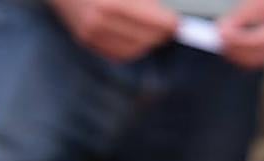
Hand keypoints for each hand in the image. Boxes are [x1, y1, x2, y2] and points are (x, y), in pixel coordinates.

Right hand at [50, 0, 178, 61]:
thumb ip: (144, 0)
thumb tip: (165, 15)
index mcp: (112, 2)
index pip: (152, 21)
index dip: (169, 23)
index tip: (177, 22)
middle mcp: (100, 19)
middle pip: (144, 38)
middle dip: (161, 34)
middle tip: (170, 27)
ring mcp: (90, 33)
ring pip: (132, 49)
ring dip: (147, 43)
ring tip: (155, 33)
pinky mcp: (85, 40)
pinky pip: (116, 53)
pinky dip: (131, 49)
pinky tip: (137, 39)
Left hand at [218, 0, 263, 67]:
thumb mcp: (259, 0)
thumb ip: (240, 17)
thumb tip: (221, 31)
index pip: (257, 41)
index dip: (237, 40)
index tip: (221, 33)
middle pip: (254, 56)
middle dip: (234, 49)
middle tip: (217, 37)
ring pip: (253, 59)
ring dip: (234, 52)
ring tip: (221, 37)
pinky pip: (255, 56)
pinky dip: (240, 51)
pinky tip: (229, 41)